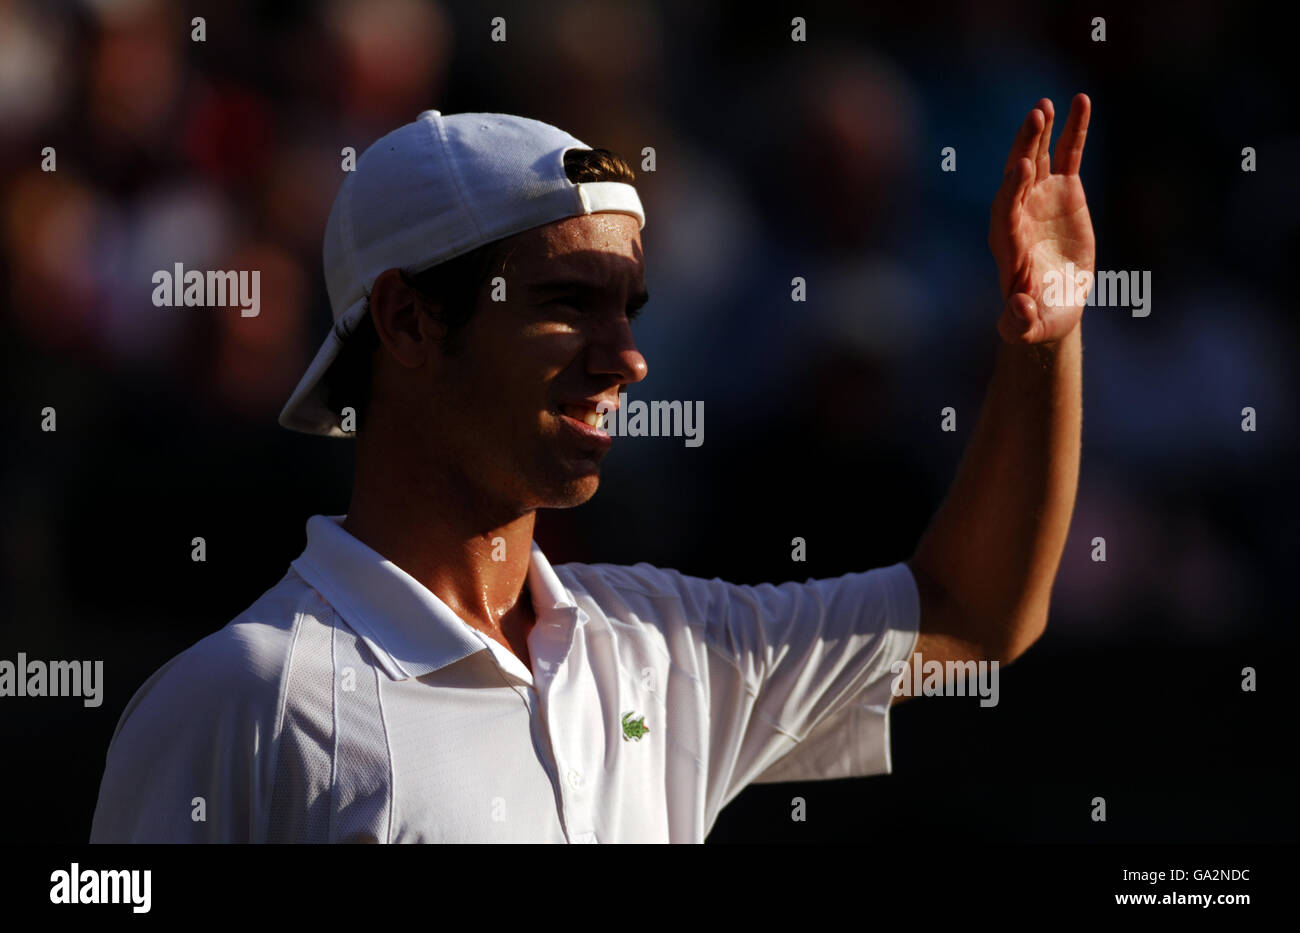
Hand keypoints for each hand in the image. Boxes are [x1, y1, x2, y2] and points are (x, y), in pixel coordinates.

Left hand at [988, 95, 1095, 344]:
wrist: (1053, 304)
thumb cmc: (1038, 319)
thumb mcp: (1029, 327)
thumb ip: (1018, 322)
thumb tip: (1018, 309)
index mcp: (1008, 245)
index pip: (1005, 212)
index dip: (1011, 190)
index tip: (1023, 168)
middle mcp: (1018, 215)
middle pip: (1016, 177)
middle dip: (1023, 149)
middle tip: (1034, 118)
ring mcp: (1039, 199)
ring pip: (1039, 159)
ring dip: (1040, 133)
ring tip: (1046, 104)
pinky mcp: (1063, 191)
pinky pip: (1068, 155)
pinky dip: (1073, 130)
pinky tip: (1081, 101)